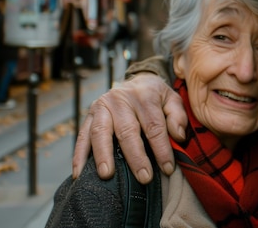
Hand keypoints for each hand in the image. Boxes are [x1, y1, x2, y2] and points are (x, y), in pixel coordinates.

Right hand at [72, 73, 186, 183]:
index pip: (154, 126)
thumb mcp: (172, 100)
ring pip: (101, 132)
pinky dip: (79, 155)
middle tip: (144, 177)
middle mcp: (121, 99)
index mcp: (144, 95)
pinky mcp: (89, 114)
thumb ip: (178, 116)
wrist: (136, 81)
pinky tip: (80, 173)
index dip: (161, 149)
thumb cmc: (157, 96)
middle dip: (136, 157)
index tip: (168, 168)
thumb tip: (178, 136)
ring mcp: (102, 106)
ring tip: (107, 175)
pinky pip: (82, 135)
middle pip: (127, 130)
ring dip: (103, 155)